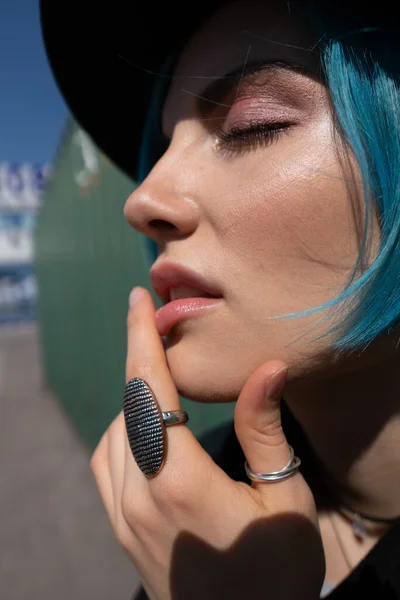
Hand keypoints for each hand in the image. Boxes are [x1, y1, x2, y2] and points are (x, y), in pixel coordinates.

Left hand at [90, 287, 324, 599]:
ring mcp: (123, 518)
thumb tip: (268, 366)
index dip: (141, 338)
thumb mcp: (285, 498)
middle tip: (158, 329)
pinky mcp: (121, 532)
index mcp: (180, 482)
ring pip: (112, 432)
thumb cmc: (275, 571)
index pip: (149, 390)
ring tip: (163, 380)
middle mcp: (139, 496)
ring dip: (134, 398)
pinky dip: (123, 431)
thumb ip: (265, 429)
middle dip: (139, 360)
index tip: (137, 299)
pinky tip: (148, 430)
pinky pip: (105, 464)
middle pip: (127, 406)